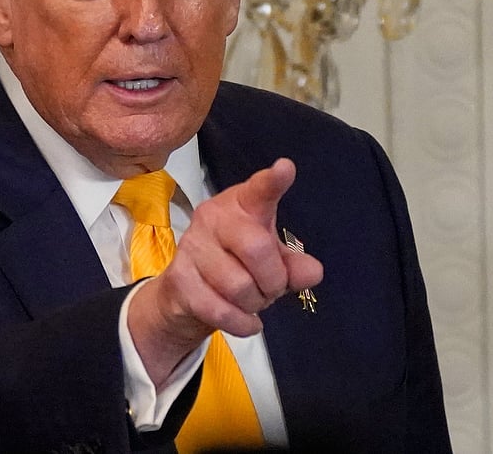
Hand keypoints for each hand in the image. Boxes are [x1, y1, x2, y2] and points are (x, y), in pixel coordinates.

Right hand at [127, 158, 323, 385]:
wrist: (186, 294)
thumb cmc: (237, 266)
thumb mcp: (272, 263)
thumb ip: (294, 267)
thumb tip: (312, 272)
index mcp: (241, 204)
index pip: (259, 190)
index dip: (273, 181)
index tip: (285, 169)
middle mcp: (213, 216)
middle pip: (256, 248)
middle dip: (273, 280)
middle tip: (271, 289)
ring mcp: (192, 246)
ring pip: (239, 286)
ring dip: (255, 304)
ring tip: (251, 301)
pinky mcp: (179, 277)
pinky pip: (221, 309)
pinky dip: (242, 323)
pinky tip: (248, 323)